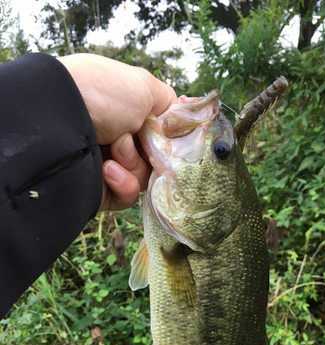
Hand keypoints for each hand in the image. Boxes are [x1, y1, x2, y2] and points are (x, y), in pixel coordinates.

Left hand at [58, 53, 177, 211]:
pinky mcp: (100, 190)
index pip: (160, 134)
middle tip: (135, 138)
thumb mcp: (144, 86)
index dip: (170, 139)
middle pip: (156, 159)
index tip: (174, 138)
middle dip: (150, 151)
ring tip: (115, 150)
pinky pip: (127, 196)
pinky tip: (109, 170)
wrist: (60, 121)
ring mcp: (108, 165)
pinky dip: (124, 184)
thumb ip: (169, 105)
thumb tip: (182, 120)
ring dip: (134, 165)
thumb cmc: (103, 93)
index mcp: (127, 113)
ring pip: (144, 178)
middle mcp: (118, 138)